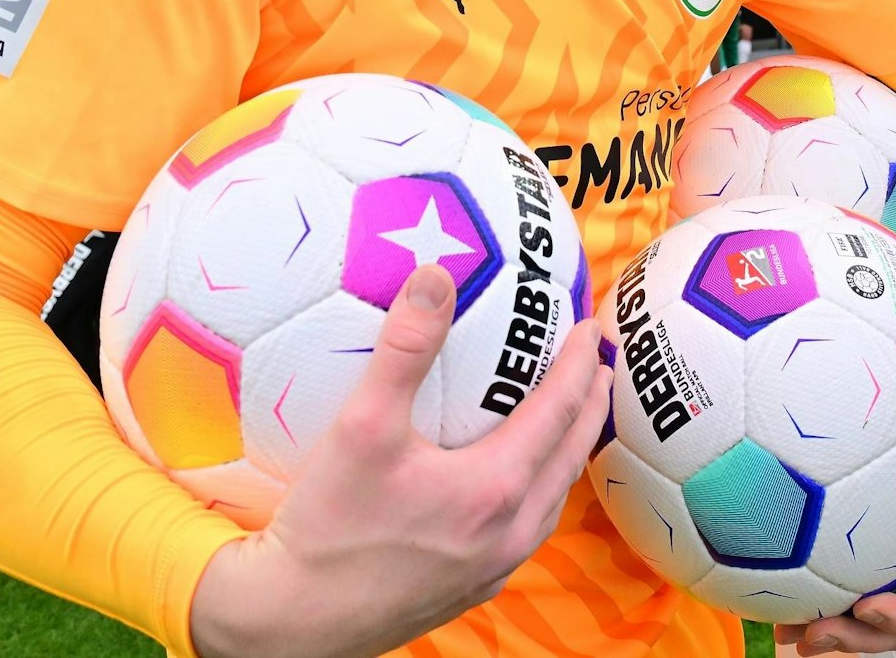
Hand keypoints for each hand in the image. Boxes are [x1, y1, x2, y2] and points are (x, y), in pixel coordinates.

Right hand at [189, 266, 609, 657]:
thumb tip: (434, 275)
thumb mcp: (362, 425)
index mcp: (498, 488)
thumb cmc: (329, 526)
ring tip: (568, 413)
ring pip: (554, 495)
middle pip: (571, 454)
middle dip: (590, 403)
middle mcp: (510, 531)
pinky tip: (512, 473)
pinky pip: (528, 523)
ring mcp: (495, 566)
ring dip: (569, 447)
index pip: (560, 410)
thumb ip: (404, 347)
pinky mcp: (473, 586)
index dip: (580, 363)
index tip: (591, 325)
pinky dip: (539, 483)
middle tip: (599, 363)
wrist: (296, 620)